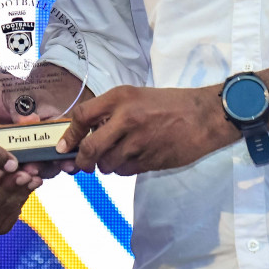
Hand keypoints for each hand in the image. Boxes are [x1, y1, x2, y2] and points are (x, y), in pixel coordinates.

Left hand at [56, 85, 235, 175]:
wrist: (202, 117)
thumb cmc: (168, 104)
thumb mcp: (136, 97)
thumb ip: (111, 112)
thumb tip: (85, 133)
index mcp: (120, 98)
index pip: (82, 116)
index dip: (70, 134)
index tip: (65, 145)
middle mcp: (126, 119)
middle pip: (90, 148)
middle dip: (82, 160)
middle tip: (82, 163)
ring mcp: (138, 141)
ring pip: (107, 164)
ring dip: (107, 165)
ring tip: (118, 155)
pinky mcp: (149, 160)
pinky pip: (125, 171)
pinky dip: (124, 169)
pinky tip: (134, 158)